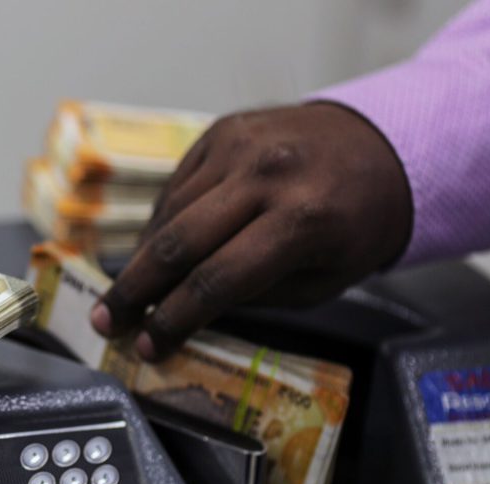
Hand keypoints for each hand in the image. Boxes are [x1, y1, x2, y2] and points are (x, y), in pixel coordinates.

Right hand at [89, 103, 411, 360]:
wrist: (384, 144)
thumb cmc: (356, 226)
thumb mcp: (321, 281)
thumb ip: (254, 297)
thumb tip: (185, 314)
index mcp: (304, 220)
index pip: (218, 280)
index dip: (174, 320)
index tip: (147, 347)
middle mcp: (267, 174)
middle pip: (178, 242)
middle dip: (135, 290)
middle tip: (105, 322)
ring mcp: (240, 145)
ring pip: (169, 213)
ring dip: (143, 260)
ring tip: (127, 294)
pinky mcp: (221, 131)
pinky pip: (176, 186)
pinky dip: (161, 223)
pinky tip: (155, 251)